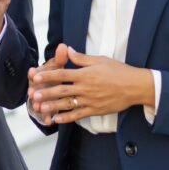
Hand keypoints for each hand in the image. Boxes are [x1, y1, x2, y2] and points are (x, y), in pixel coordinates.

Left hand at [32, 47, 153, 124]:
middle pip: (62, 90)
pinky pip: (78, 115)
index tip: (36, 77)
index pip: (63, 74)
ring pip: (67, 103)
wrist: (135, 86)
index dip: (48, 75)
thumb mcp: (100, 60)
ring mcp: (90, 100)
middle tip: (33, 95)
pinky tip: (56, 119)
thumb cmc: (119, 71)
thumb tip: (67, 50)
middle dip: (46, 92)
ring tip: (40, 108)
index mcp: (86, 74)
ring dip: (52, 106)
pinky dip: (67, 118)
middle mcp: (86, 87)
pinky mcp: (95, 110)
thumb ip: (81, 58)